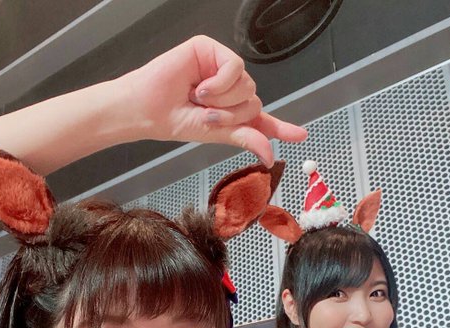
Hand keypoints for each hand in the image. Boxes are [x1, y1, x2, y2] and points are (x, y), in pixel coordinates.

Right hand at [117, 35, 306, 164]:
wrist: (148, 110)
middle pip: (254, 103)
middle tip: (205, 116)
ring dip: (223, 100)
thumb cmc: (173, 120)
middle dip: (231, 116)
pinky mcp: (212, 51)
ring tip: (198, 99)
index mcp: (231, 112)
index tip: (301, 136)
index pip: (261, 121)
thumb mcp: (216, 135)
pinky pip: (235, 67)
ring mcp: (222, 69)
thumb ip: (246, 139)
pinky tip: (200, 85)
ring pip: (247, 86)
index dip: (281, 128)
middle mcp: (229, 91)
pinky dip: (219, 82)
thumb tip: (270, 154)